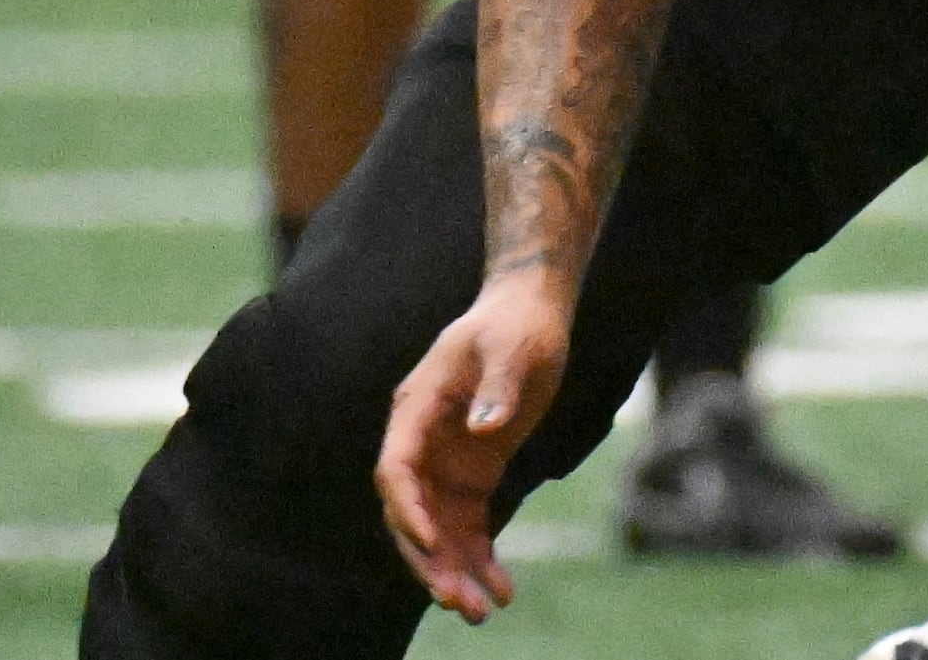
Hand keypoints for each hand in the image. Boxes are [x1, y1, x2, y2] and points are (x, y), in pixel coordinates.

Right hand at [376, 273, 569, 624]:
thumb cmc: (517, 325)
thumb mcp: (513, 348)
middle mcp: (421, 444)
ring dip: (453, 572)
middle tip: (454, 599)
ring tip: (479, 612)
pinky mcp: (472, 477)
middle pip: (412, 514)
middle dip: (429, 559)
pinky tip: (502, 592)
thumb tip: (483, 428)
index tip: (429, 540)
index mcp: (417, 409)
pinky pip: (468, 529)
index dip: (407, 508)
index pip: (397, 469)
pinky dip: (481, 560)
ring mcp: (444, 465)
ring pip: (437, 532)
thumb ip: (499, 386)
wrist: (531, 315)